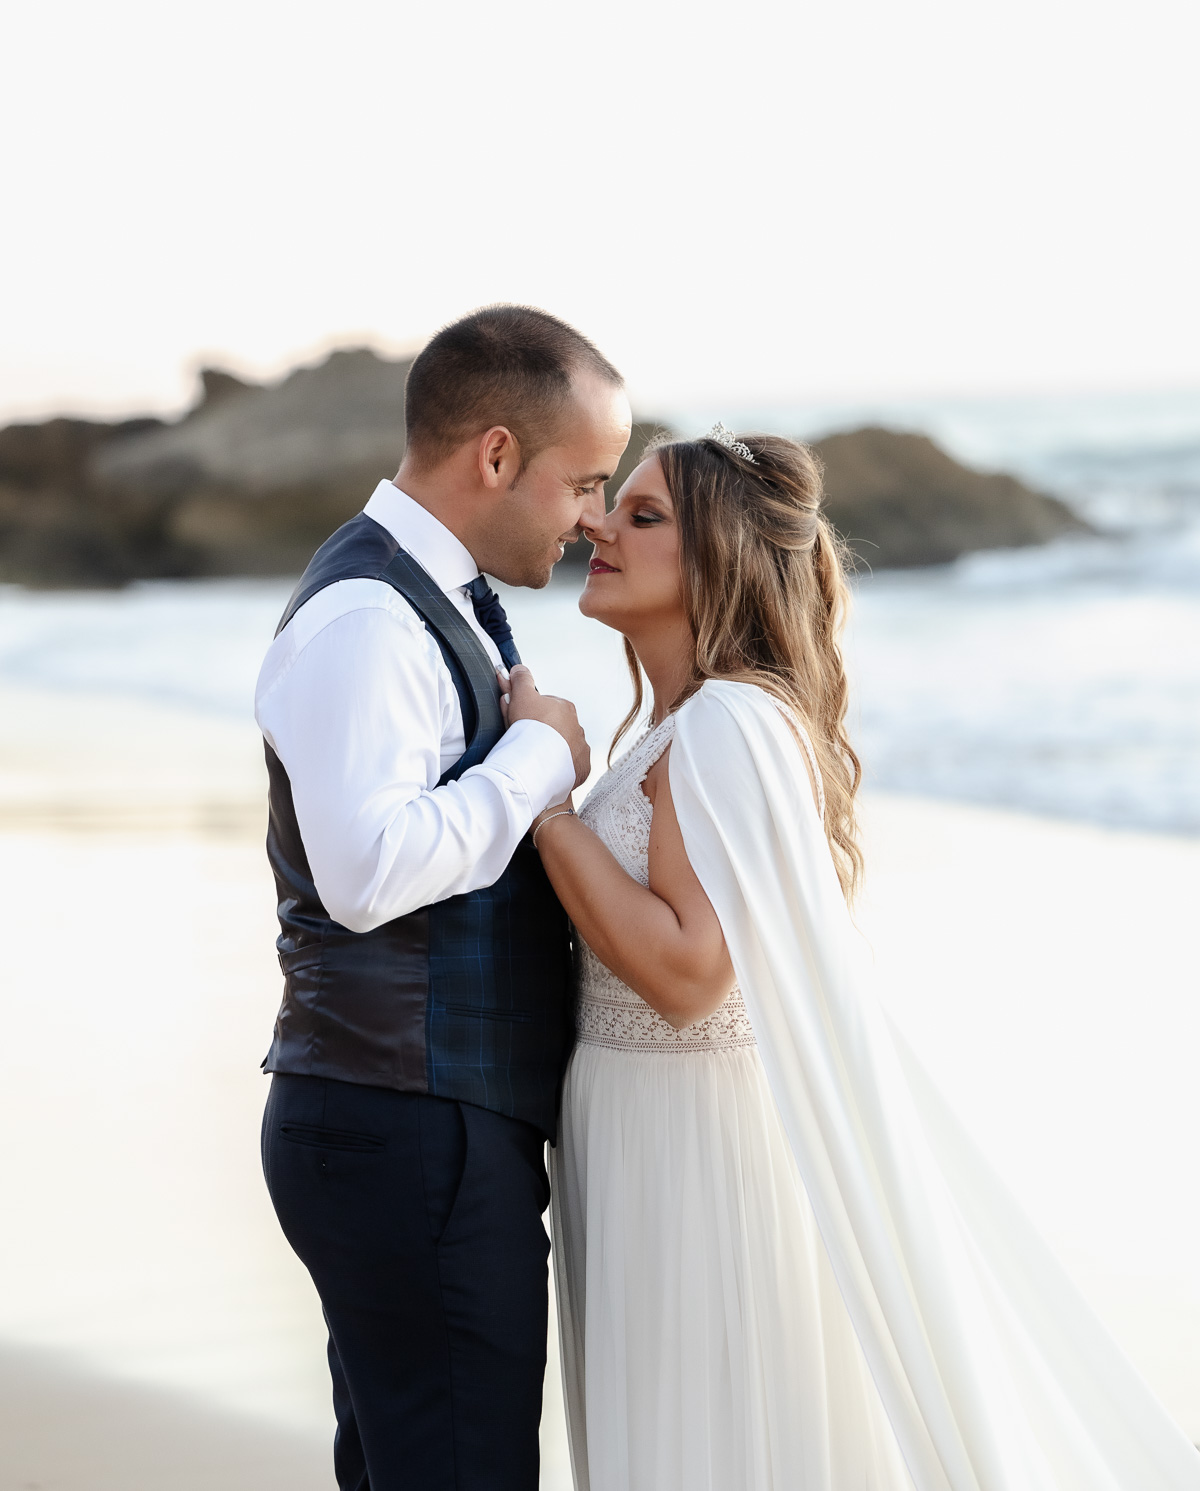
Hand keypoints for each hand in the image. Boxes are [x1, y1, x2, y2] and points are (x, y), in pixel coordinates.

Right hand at [500, 665, 590, 787]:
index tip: (519, 720)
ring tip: (534, 757)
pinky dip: (558, 766)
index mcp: (566, 708)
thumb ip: (520, 680)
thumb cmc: (531, 729)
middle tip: (524, 739)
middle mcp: (577, 727)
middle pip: (555, 727)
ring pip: (562, 747)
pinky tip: (546, 767)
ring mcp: (580, 749)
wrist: (537, 763)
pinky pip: (569, 765)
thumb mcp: (521, 695)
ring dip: (550, 750)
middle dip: (540, 731)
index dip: (529, 713)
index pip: (546, 707)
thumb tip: (519, 669)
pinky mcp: (580, 769)